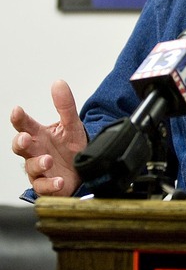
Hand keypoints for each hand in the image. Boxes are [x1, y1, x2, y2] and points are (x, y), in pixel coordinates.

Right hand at [11, 79, 87, 196]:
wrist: (84, 169)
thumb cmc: (72, 147)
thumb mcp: (72, 124)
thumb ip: (65, 106)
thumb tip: (59, 82)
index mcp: (39, 135)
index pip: (25, 125)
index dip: (19, 118)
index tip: (16, 111)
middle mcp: (36, 151)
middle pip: (20, 147)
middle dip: (20, 142)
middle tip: (25, 138)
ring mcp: (40, 169)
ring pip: (31, 167)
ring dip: (38, 163)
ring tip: (48, 159)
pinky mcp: (47, 185)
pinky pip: (43, 187)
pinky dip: (50, 184)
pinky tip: (58, 181)